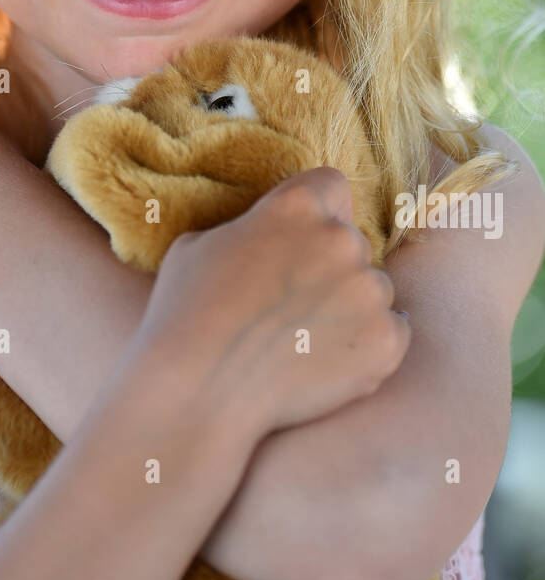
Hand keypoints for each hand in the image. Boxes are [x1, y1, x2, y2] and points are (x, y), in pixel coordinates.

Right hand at [134, 167, 410, 446]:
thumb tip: (262, 238)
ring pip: (373, 290)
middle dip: (329, 268)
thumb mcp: (200, 244)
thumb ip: (248, 230)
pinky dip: (368, 346)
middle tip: (291, 307)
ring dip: (349, 308)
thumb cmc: (185, 315)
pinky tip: (326, 363)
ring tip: (303, 342)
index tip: (300, 243)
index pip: (332, 187)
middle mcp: (342, 239)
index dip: (318, 214)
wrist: (199, 392)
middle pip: (352, 244)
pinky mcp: (386, 341)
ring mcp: (369, 290)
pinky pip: (393, 332)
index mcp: (298, 205)